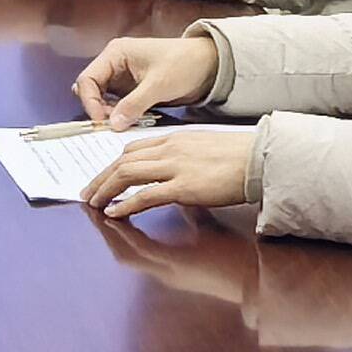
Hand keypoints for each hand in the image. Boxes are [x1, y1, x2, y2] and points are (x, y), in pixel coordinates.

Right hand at [75, 34, 214, 125]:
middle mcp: (115, 64)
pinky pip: (118, 105)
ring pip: (103, 100)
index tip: (101, 121)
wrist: (210, 65)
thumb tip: (113, 123)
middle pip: (92, 90)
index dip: (90, 101)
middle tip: (113, 124)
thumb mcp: (159, 84)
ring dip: (111, 114)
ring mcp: (123, 77)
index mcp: (116, 53)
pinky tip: (132, 120)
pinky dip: (121, 115)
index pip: (87, 79)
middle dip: (99, 109)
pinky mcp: (132, 90)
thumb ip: (134, 104)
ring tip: (125, 122)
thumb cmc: (185, 63)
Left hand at [84, 123, 255, 221]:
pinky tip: (114, 212)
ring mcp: (176, 167)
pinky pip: (145, 195)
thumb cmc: (241, 157)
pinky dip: (126, 204)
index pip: (133, 148)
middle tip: (88, 192)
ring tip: (94, 203)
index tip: (103, 176)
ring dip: (106, 190)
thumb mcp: (204, 149)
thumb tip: (172, 177)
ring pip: (127, 174)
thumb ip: (184, 159)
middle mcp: (170, 149)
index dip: (113, 164)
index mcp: (175, 138)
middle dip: (101, 177)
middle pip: (123, 160)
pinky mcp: (184, 187)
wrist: (263, 159)